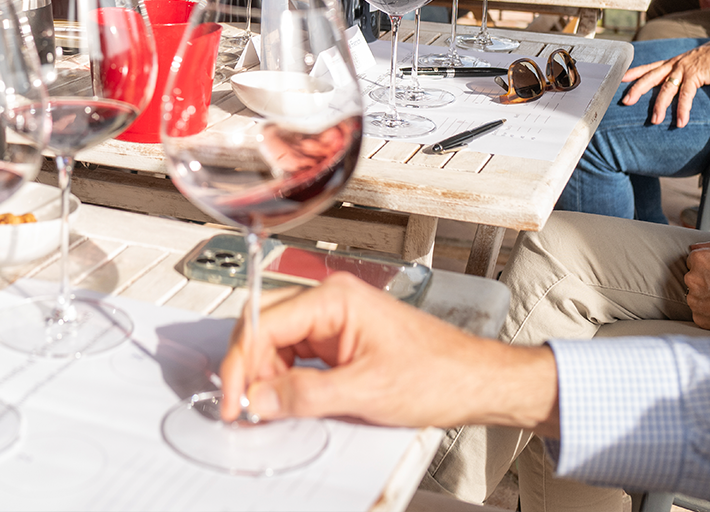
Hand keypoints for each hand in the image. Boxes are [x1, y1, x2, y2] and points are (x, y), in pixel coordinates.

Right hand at [218, 272, 559, 433]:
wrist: (475, 381)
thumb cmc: (438, 372)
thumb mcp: (365, 391)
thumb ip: (305, 395)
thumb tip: (259, 399)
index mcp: (336, 298)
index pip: (264, 323)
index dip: (241, 364)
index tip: (235, 400)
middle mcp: (333, 302)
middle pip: (265, 328)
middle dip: (249, 369)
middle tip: (245, 408)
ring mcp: (337, 321)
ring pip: (278, 344)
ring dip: (267, 377)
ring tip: (268, 410)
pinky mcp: (343, 342)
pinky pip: (299, 356)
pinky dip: (286, 380)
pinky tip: (287, 401)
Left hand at [620, 38, 709, 127]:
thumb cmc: (708, 60)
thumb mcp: (688, 65)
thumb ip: (678, 75)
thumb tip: (670, 87)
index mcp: (670, 63)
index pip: (647, 68)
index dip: (633, 73)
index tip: (619, 79)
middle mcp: (673, 65)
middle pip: (650, 77)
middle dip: (637, 90)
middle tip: (626, 102)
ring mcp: (683, 70)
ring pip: (666, 89)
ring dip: (659, 106)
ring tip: (654, 121)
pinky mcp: (695, 76)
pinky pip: (686, 95)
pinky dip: (683, 109)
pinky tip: (680, 121)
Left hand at [683, 240, 709, 331]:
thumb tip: (697, 246)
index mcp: (700, 259)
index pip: (694, 258)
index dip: (708, 264)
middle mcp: (692, 278)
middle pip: (693, 276)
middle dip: (705, 279)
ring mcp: (694, 299)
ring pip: (695, 294)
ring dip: (706, 295)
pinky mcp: (698, 316)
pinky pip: (700, 310)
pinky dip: (708, 310)